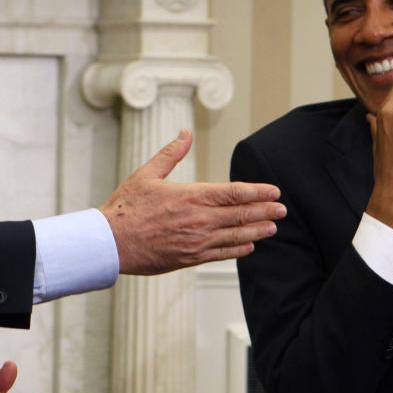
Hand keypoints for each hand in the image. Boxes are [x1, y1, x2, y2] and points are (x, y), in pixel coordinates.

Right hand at [100, 129, 284, 274]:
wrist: (110, 242)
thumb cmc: (126, 206)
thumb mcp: (147, 174)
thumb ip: (171, 154)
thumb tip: (185, 133)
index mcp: (191, 196)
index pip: (234, 193)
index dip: (258, 192)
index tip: (275, 192)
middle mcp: (199, 219)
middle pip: (242, 215)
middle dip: (265, 211)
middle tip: (282, 210)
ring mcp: (196, 241)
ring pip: (236, 236)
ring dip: (258, 231)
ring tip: (273, 227)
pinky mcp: (190, 258)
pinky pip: (222, 254)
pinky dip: (238, 249)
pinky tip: (249, 246)